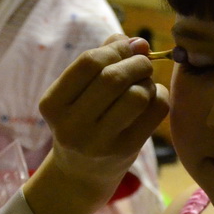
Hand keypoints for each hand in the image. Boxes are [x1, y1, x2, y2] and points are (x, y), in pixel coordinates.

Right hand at [28, 36, 168, 213]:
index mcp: (53, 104)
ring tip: (144, 82)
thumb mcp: (77, 93)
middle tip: (143, 60)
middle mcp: (72, 126)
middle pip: (114, 78)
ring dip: (148, 80)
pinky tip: (152, 98)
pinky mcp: (126, 151)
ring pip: (137, 95)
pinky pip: (155, 111)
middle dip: (136, 62)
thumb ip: (100, 59)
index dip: (115, 48)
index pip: (88, 63)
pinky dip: (160, 96)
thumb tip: (135, 41)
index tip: (130, 44)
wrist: (81, 173)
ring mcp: (99, 143)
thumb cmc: (81, 120)